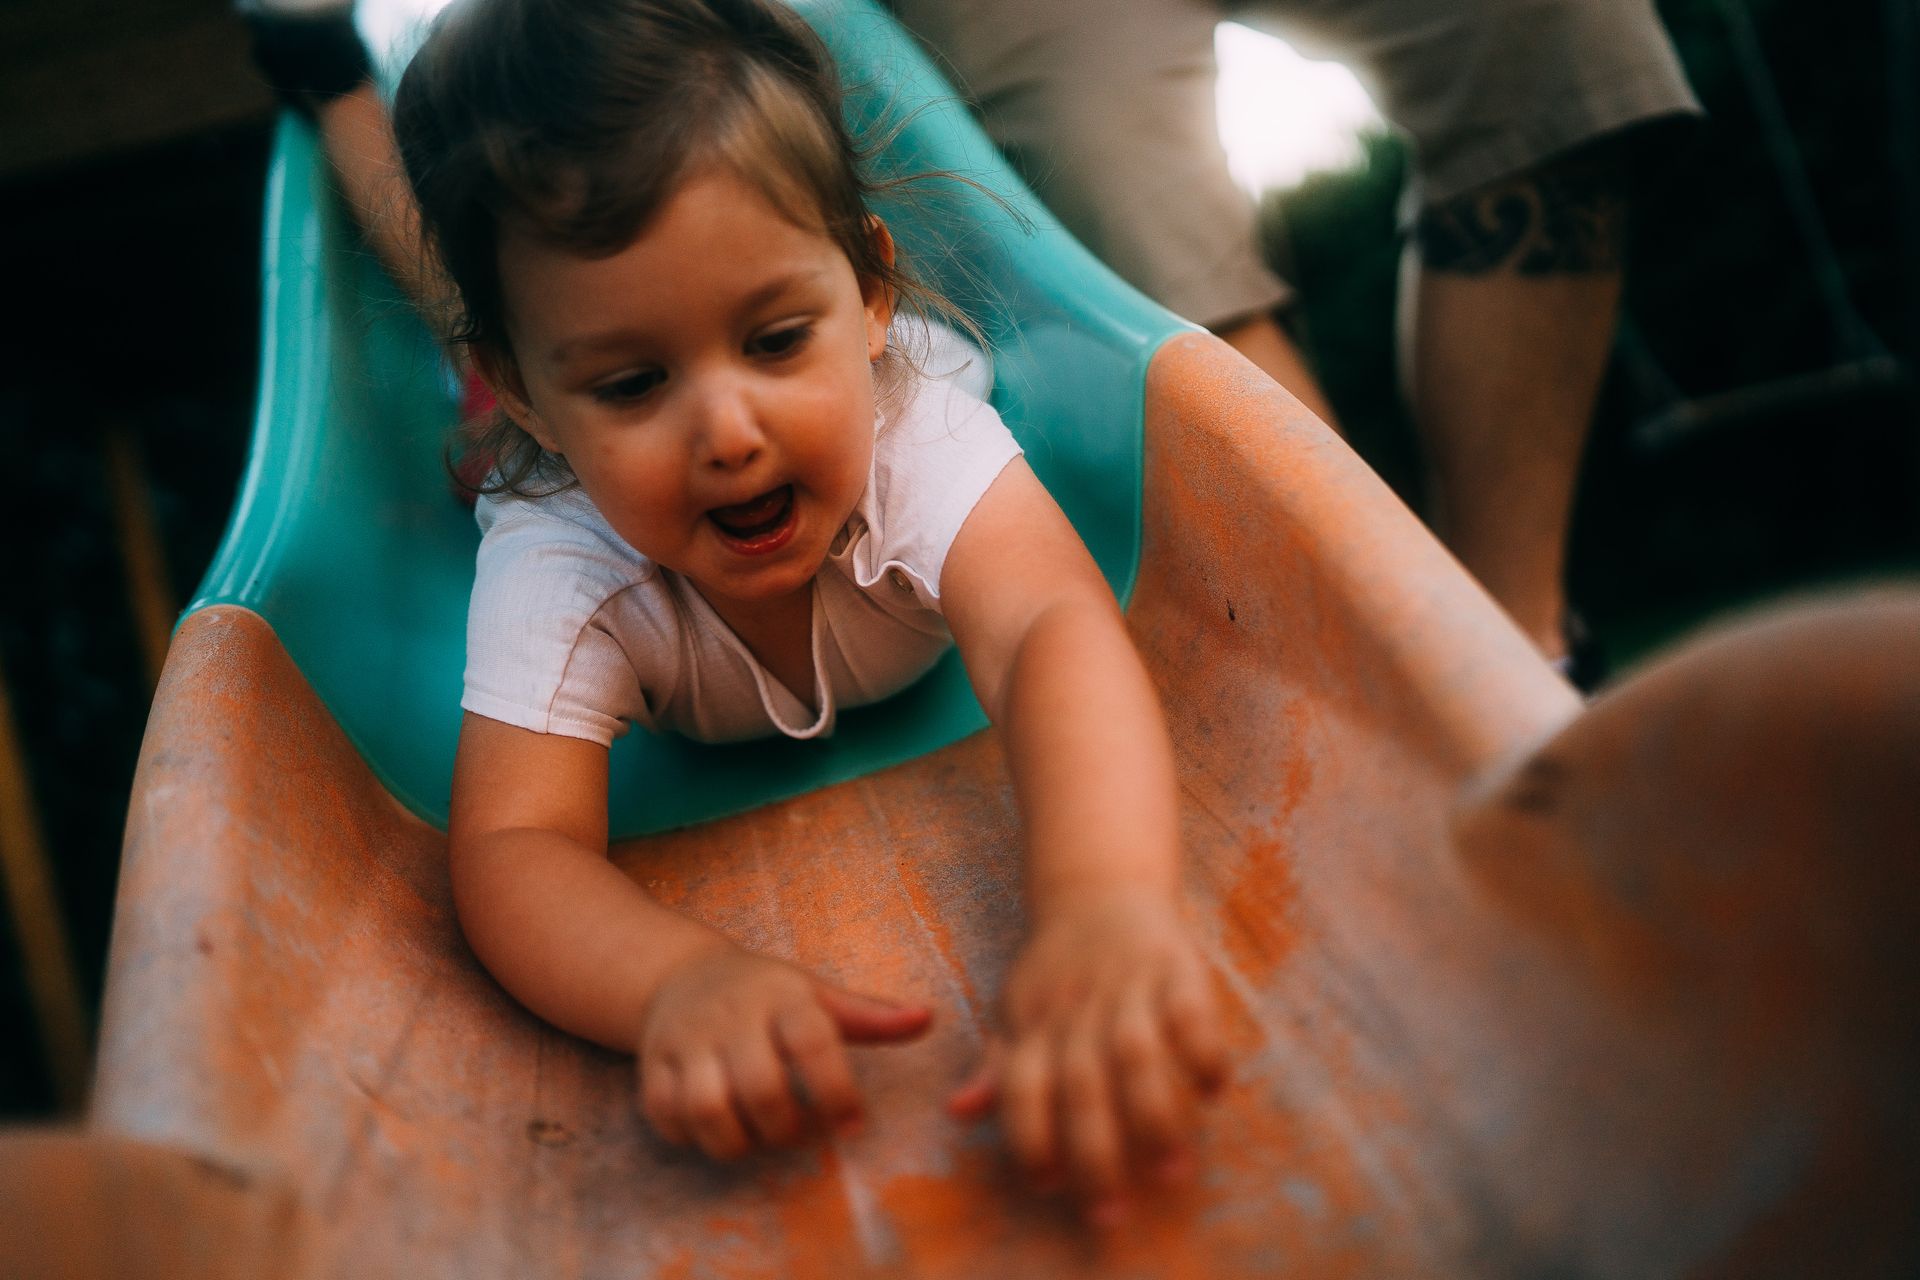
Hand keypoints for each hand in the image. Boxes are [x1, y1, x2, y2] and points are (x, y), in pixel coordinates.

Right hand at [636, 942, 931, 1158]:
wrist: (680, 974)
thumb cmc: (764, 993)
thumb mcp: (816, 994)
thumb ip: (869, 1014)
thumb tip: (927, 1020)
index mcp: (781, 997)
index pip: (813, 1041)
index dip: (837, 1090)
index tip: (854, 1125)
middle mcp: (731, 1016)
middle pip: (759, 1086)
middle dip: (786, 1127)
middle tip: (800, 1133)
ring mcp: (687, 1040)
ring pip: (706, 1107)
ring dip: (737, 1140)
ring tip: (757, 1138)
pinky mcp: (653, 1064)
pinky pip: (664, 1114)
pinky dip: (690, 1137)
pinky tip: (716, 1131)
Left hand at [948, 892, 1228, 1222]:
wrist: (1099, 889)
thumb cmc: (1055, 973)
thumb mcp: (1016, 1014)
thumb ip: (997, 1069)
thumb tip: (957, 1114)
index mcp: (1034, 1026)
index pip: (1021, 1086)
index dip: (1028, 1137)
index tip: (1046, 1185)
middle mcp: (1078, 1012)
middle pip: (1080, 1087)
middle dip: (1094, 1154)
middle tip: (1111, 1213)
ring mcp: (1128, 989)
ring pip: (1135, 1054)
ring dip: (1153, 1114)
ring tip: (1170, 1169)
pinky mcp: (1175, 968)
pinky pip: (1191, 1012)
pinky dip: (1203, 1051)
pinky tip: (1214, 1091)